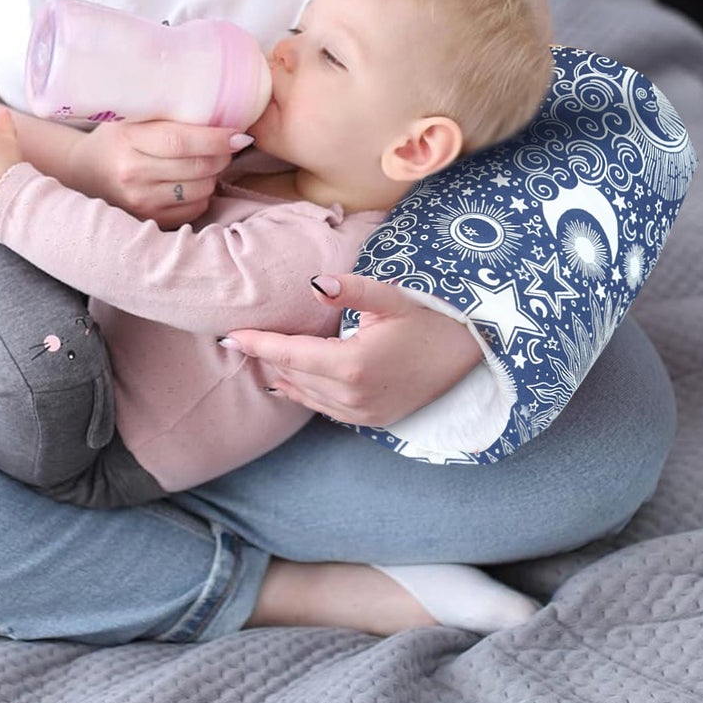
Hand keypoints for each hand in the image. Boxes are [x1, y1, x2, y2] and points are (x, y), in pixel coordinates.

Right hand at [66, 118, 251, 227]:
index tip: (239, 134)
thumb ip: (167, 113)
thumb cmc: (116, 138)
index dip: (216, 139)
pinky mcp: (148, 219)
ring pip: (200, 190)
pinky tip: (193, 182)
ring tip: (207, 162)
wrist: (82, 171)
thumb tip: (219, 110)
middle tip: (228, 145)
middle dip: (222, 156)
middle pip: (196, 167)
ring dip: (213, 175)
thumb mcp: (132, 117)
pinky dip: (203, 195)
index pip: (180, 142)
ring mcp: (140, 201)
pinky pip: (194, 210)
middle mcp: (132, 174)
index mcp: (128, 140)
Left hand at [221, 274, 483, 426]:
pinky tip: (286, 381)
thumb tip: (316, 283)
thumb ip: (353, 290)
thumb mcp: (393, 299)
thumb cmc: (431, 320)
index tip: (230, 336)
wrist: (472, 356)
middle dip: (264, 357)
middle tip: (236, 339)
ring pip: (306, 395)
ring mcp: (362, 413)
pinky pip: (324, 409)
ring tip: (255, 356)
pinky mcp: (371, 420)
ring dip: (281, 375)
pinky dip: (302, 393)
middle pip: (293, 375)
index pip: (291, 355)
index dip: (258, 345)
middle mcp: (353, 396)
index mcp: (353, 365)